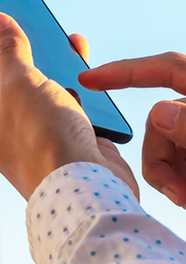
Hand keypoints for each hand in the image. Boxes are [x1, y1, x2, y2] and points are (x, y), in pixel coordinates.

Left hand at [0, 4, 136, 198]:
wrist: (88, 191)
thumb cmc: (45, 141)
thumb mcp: (21, 86)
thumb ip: (9, 52)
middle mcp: (4, 124)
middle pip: (9, 71)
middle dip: (18, 40)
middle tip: (19, 6)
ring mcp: (36, 130)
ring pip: (41, 83)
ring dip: (49, 57)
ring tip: (55, 31)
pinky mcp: (67, 135)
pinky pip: (67, 97)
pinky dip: (73, 76)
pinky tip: (78, 58)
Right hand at [79, 53, 185, 206]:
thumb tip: (161, 113)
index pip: (167, 68)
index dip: (125, 71)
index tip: (88, 79)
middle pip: (160, 121)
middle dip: (159, 154)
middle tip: (175, 186)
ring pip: (162, 147)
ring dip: (168, 174)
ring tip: (185, 195)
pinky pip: (172, 167)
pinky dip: (175, 183)